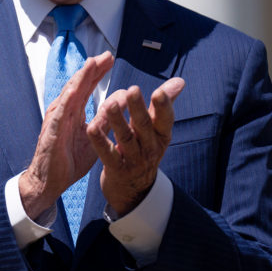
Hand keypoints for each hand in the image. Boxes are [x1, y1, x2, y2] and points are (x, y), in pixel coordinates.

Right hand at [19, 51, 114, 218]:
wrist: (49, 182)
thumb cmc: (68, 160)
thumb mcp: (93, 137)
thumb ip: (105, 120)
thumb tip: (120, 102)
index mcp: (73, 113)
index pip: (86, 88)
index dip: (96, 73)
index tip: (108, 59)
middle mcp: (63, 112)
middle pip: (78, 85)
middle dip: (91, 69)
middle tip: (105, 55)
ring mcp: (56, 120)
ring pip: (68, 94)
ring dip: (79, 79)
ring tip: (91, 64)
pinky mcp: (51, 132)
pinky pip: (60, 114)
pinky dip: (67, 100)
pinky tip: (75, 90)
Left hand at [86, 78, 185, 215]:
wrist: (133, 190)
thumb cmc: (144, 150)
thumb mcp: (157, 131)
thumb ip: (163, 105)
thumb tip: (180, 81)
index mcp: (161, 136)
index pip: (165, 120)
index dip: (164, 107)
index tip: (160, 92)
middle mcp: (150, 148)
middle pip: (144, 126)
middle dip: (138, 108)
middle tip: (132, 90)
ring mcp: (134, 160)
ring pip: (125, 138)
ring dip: (118, 121)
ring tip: (109, 104)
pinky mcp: (117, 170)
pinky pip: (107, 154)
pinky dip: (100, 141)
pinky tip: (91, 127)